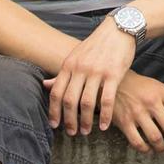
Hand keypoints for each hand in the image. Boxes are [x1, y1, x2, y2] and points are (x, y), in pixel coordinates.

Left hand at [44, 18, 136, 135]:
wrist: (118, 30)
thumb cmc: (96, 46)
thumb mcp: (76, 56)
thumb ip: (62, 73)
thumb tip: (45, 85)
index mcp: (69, 65)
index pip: (56, 92)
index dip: (54, 111)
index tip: (55, 125)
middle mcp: (80, 69)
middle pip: (70, 100)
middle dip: (69, 120)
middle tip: (71, 133)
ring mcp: (97, 72)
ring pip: (87, 102)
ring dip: (86, 120)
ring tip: (86, 131)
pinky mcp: (114, 74)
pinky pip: (107, 99)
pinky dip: (106, 115)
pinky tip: (105, 126)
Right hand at [109, 72, 163, 153]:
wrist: (113, 83)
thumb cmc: (140, 87)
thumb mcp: (158, 88)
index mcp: (161, 92)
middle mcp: (150, 103)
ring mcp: (136, 113)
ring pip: (155, 138)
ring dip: (162, 148)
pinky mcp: (124, 122)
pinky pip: (138, 142)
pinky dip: (145, 150)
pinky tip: (149, 150)